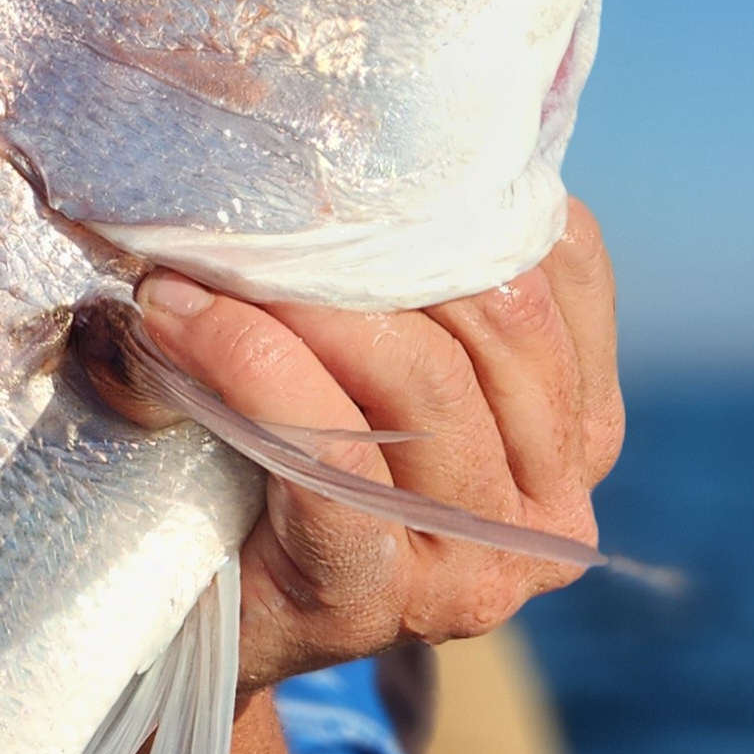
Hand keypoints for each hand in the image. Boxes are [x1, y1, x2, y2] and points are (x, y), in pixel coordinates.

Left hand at [124, 198, 624, 694]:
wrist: (204, 623)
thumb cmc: (282, 461)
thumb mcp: (369, 360)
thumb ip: (415, 276)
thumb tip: (382, 130)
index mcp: (578, 427)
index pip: (559, 269)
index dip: (457, 199)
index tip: (346, 159)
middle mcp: (554, 506)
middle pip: (500, 323)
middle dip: (375, 248)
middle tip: (253, 205)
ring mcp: (477, 566)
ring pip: (419, 385)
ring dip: (296, 305)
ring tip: (189, 263)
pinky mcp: (376, 598)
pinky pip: (329, 457)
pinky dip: (249, 370)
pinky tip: (174, 322)